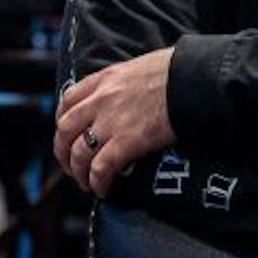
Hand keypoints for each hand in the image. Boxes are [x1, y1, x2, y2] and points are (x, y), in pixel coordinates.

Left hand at [53, 47, 175, 196]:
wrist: (194, 80)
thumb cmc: (177, 72)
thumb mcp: (140, 68)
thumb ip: (125, 83)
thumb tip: (129, 95)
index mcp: (103, 79)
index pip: (68, 101)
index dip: (63, 122)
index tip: (66, 135)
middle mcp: (100, 100)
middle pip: (65, 130)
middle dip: (63, 152)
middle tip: (71, 166)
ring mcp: (110, 121)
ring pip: (79, 153)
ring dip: (78, 173)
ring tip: (86, 184)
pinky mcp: (127, 142)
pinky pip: (101, 168)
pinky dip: (97, 182)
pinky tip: (102, 190)